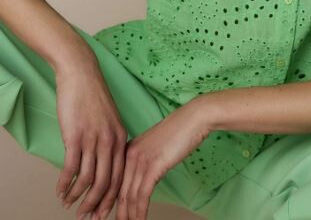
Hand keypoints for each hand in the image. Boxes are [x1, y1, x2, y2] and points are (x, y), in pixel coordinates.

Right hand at [54, 57, 128, 219]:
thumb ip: (109, 140)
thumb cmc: (92, 96)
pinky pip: (71, 169)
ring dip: (77, 196)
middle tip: (87, 217)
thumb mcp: (109, 119)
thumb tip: (104, 161)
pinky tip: (59, 190)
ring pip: (88, 179)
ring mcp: (93, 139)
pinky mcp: (76, 137)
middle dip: (96, 204)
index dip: (111, 197)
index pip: (120, 176)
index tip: (103, 211)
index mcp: (121, 137)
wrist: (82, 74)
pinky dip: (64, 184)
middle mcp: (110, 141)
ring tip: (69, 204)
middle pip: (106, 183)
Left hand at [114, 98, 210, 219]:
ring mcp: (141, 160)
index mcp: (128, 149)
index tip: (100, 212)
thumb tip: (142, 181)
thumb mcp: (155, 147)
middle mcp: (130, 154)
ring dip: (127, 216)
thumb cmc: (179, 131)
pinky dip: (140, 212)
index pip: (113, 180)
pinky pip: (143, 195)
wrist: (193, 118)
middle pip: (117, 190)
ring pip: (129, 195)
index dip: (106, 200)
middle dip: (111, 210)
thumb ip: (144, 161)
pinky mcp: (154, 166)